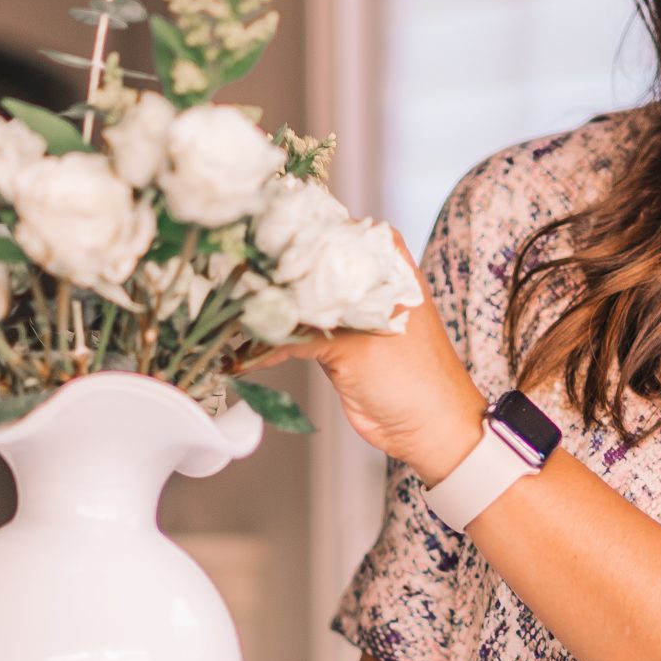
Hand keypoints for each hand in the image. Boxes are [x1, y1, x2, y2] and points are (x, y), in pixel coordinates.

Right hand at [251, 238, 484, 484]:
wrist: (427, 429)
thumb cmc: (413, 377)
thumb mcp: (358, 343)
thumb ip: (310, 325)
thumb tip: (262, 315)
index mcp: (384, 262)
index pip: (330, 231)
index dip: (292, 237)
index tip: (253, 242)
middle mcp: (365, 280)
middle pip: (309, 266)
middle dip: (273, 276)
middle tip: (233, 279)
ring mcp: (348, 312)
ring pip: (299, 300)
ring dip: (268, 311)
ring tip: (233, 312)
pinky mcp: (334, 343)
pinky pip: (295, 334)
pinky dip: (272, 343)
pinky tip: (245, 351)